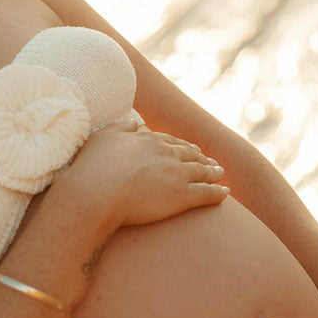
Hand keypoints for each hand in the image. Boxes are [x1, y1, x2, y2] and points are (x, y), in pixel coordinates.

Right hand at [64, 117, 229, 226]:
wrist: (96, 193)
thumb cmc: (92, 168)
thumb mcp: (104, 138)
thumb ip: (121, 128)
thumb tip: (133, 121)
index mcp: (148, 139)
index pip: (170, 141)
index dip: (183, 146)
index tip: (191, 149)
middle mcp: (166, 153)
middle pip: (190, 154)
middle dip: (202, 157)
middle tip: (212, 162)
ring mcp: (176, 174)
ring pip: (201, 172)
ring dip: (213, 173)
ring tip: (221, 175)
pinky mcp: (181, 196)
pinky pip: (205, 193)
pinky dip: (217, 193)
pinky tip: (225, 195)